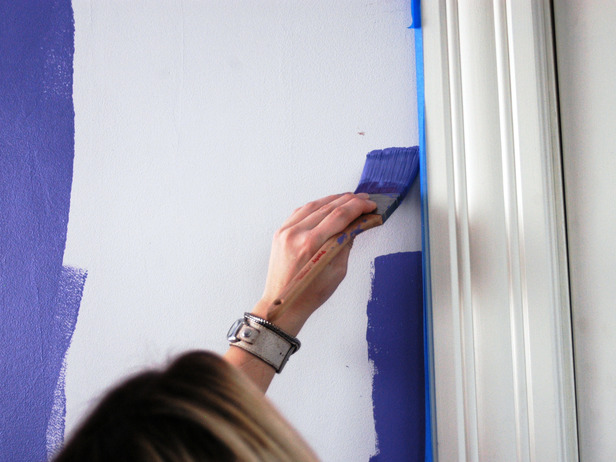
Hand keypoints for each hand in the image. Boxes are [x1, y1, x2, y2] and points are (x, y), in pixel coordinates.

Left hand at [251, 193, 376, 335]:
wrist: (284, 304)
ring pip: (314, 205)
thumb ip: (346, 244)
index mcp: (312, 244)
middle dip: (349, 200)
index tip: (370, 205)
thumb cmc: (310, 294)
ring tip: (349, 198)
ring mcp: (286, 231)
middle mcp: (297, 233)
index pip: (340, 216)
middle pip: (328, 207)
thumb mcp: (338, 271)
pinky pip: (300, 211)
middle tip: (364, 199)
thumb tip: (356, 225)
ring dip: (333, 199)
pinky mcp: (280, 232)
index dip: (358, 207)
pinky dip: (316, 205)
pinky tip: (327, 204)